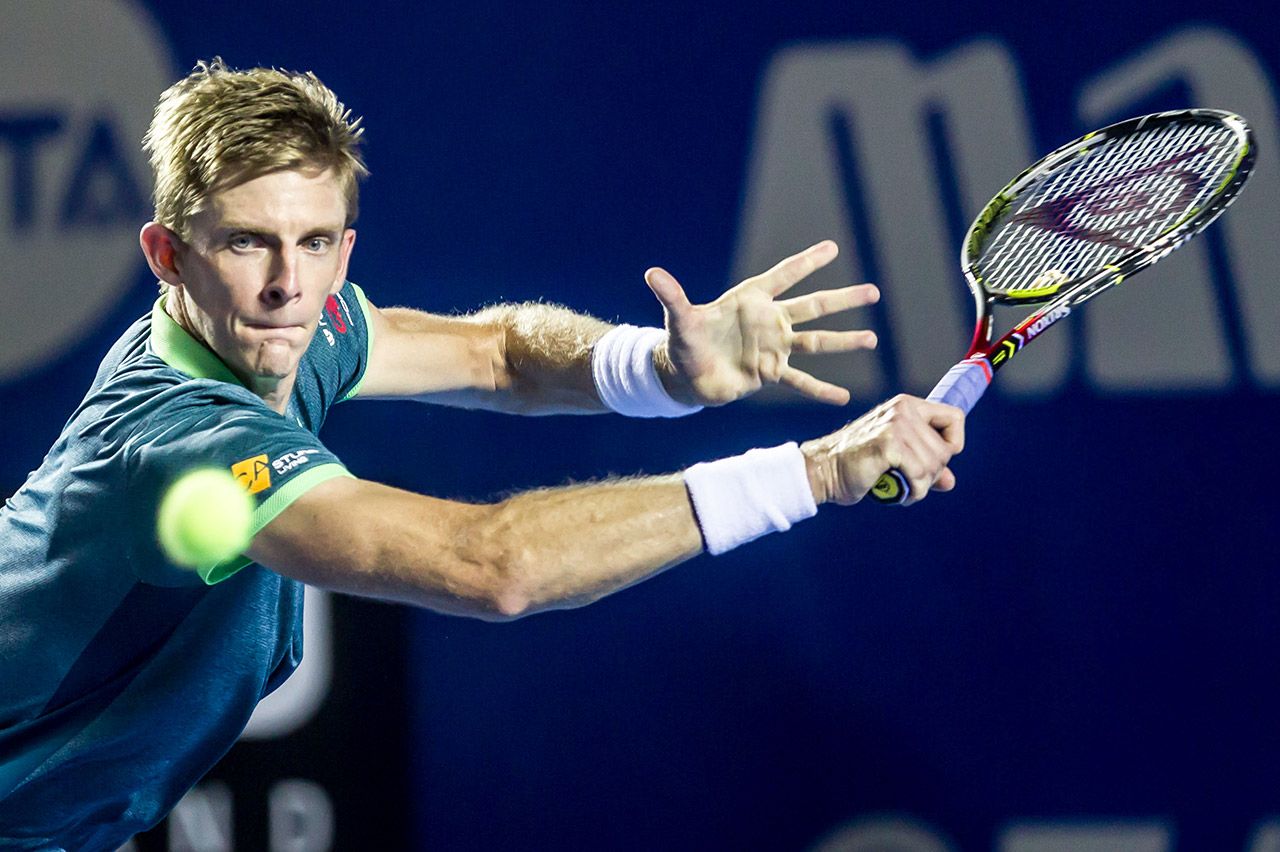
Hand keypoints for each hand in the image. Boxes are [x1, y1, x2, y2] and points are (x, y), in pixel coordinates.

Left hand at [646, 240, 878, 406]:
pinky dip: (820, 389)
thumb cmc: (684, 342)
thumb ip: (672, 296)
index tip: (833, 248)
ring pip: (816, 341)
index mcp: (750, 300)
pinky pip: (801, 381)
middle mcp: (769, 321)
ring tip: (872, 339)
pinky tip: (843, 397)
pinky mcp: (771, 373)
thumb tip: (651, 273)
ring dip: (843, 341)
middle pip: (812, 306)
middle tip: (873, 291)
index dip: (806, 262)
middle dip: (842, 299)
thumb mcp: (680, 319)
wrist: (686, 376)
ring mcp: (774, 347)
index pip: (783, 276)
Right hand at [800, 395, 964, 505]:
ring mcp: (896, 425)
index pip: (954, 417)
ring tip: (901, 487)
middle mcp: (903, 410)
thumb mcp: (896, 460)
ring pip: (935, 465)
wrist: (822, 472)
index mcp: (906, 405)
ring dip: (921, 486)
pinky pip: (920, 476)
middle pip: (946, 450)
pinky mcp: (888, 444)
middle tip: (910, 481)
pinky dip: (914, 492)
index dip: (952, 443)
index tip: (935, 461)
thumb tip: (950, 482)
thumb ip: (925, 466)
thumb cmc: (857, 466)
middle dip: (932, 474)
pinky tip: (898, 494)